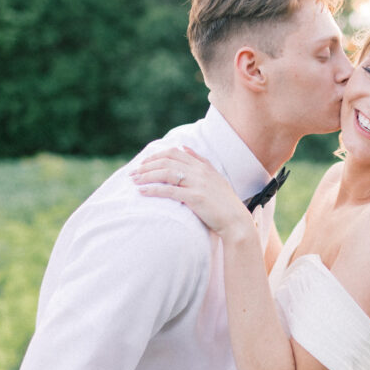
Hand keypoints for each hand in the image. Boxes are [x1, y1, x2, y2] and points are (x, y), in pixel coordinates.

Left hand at [130, 147, 251, 237]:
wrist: (236, 221)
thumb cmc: (225, 203)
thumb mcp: (215, 177)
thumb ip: (200, 161)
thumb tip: (184, 147)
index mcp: (203, 166)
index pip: (174, 153)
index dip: (156, 156)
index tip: (143, 163)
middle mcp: (199, 172)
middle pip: (167, 160)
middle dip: (147, 165)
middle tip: (133, 172)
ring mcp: (197, 184)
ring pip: (166, 172)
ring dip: (146, 175)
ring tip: (134, 180)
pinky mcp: (194, 198)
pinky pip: (169, 190)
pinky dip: (152, 189)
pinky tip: (142, 192)